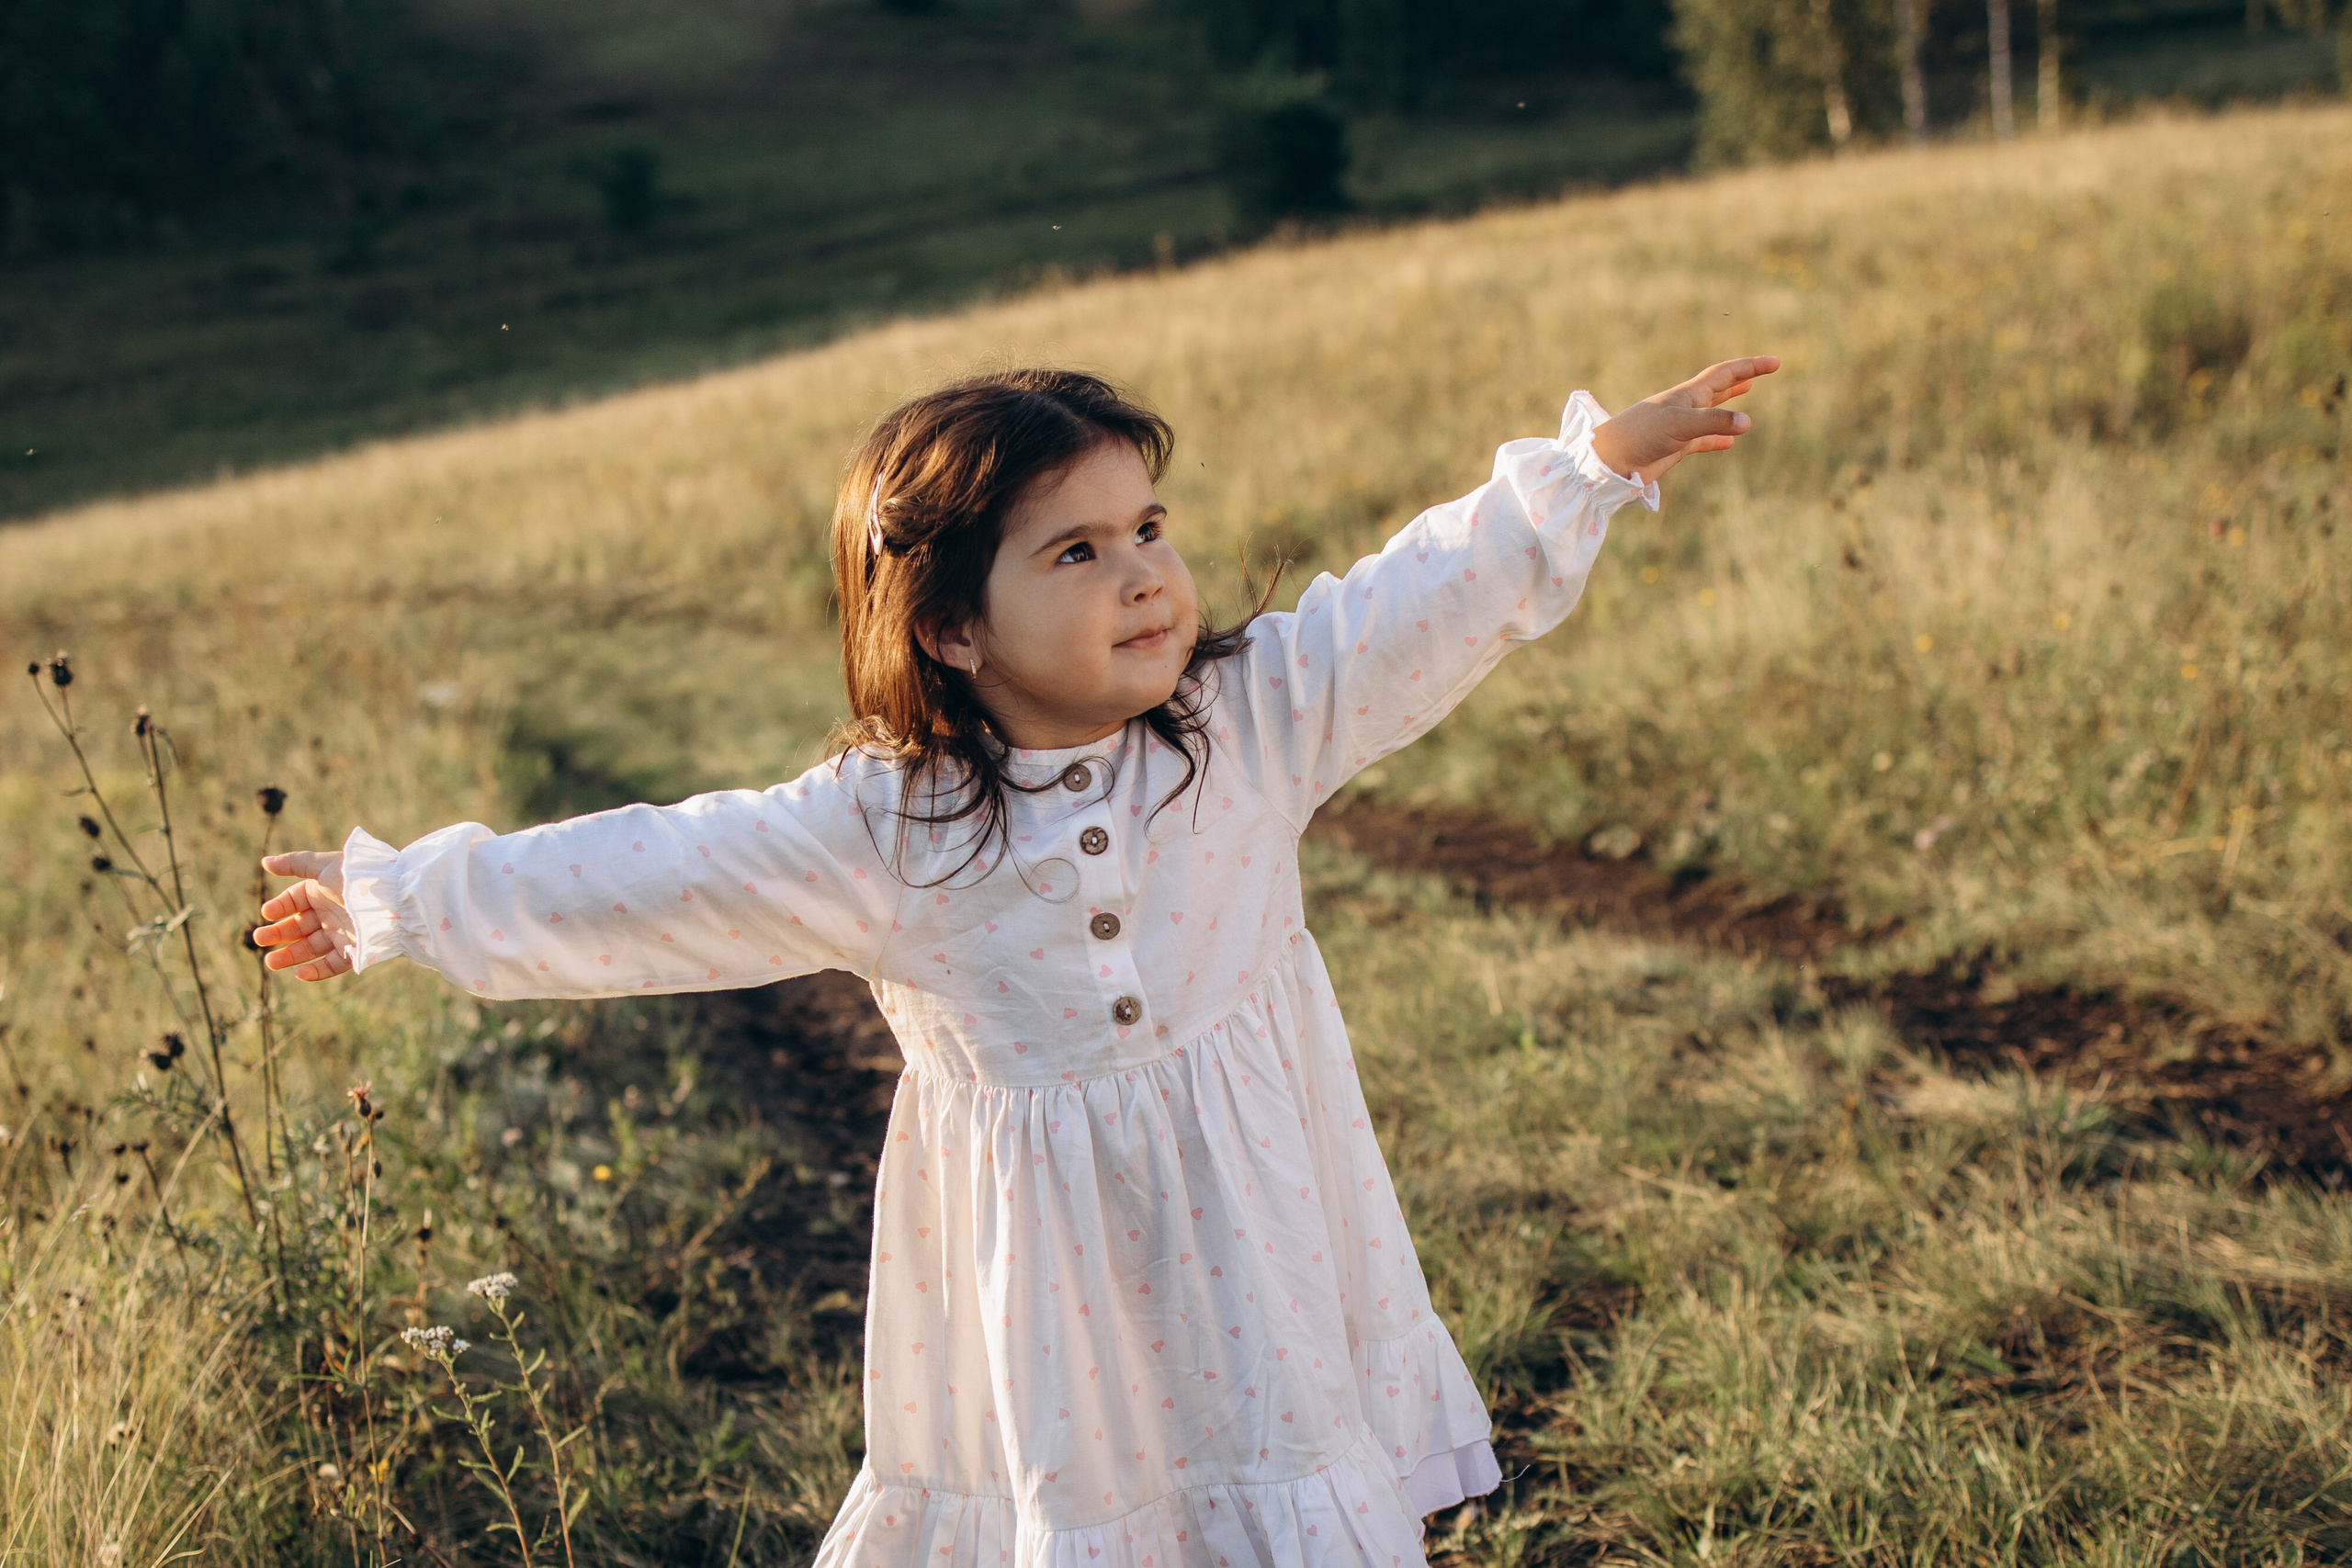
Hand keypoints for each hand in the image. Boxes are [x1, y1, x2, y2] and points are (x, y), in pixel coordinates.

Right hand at [253, 851, 355, 981]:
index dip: (279, 907)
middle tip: (259, 939)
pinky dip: (316, 971)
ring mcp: (342, 934)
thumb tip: (264, 862)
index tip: (267, 913)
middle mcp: (331, 914)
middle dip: (278, 933)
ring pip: (311, 948)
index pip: (294, 901)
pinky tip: (298, 973)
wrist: (392, 898)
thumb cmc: (356, 877)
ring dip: (290, 956)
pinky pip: (333, 965)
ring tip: (270, 962)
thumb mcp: (324, 866)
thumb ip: (295, 863)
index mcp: (323, 892)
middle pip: (299, 927)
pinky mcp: (355, 952)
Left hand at [1589, 356, 1779, 483]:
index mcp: (1687, 395)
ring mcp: (1679, 427)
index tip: (1774, 363)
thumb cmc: (1640, 435)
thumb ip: (1714, 422)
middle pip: (1719, 387)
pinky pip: (1702, 440)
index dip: (1750, 367)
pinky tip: (1728, 443)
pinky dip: (1717, 439)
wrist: (1610, 460)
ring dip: (1729, 405)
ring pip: (1711, 413)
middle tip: (1764, 369)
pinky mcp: (1673, 448)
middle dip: (1742, 378)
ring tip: (1745, 395)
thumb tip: (1747, 423)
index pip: (1725, 374)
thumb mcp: (1681, 425)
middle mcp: (1685, 407)